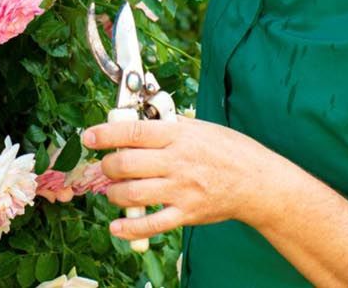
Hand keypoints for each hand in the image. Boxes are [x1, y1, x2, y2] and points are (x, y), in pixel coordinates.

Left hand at [82, 115, 285, 240]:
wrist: (258, 183)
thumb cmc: (230, 151)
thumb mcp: (200, 128)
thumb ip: (169, 126)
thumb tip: (138, 119)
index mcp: (179, 136)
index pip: (133, 132)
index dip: (106, 134)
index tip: (89, 136)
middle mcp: (177, 162)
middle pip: (126, 164)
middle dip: (107, 166)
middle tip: (106, 166)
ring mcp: (181, 190)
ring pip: (132, 194)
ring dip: (114, 194)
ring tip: (114, 191)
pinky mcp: (186, 214)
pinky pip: (151, 224)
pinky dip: (129, 228)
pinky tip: (117, 227)